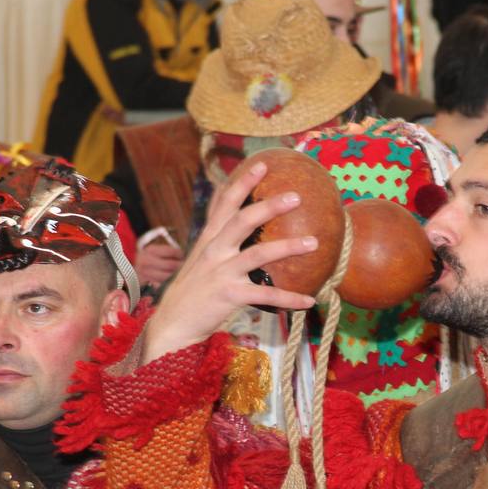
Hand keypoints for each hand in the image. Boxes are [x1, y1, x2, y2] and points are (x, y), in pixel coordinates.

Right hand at [141, 161, 316, 363]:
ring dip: (288, 247)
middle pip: (243, 220)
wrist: (173, 324)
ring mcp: (220, 272)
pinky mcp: (228, 295)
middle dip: (269, 205)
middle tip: (296, 196)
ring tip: (314, 242)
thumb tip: (235, 214)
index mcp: (209, 239)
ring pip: (258, 254)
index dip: (243, 182)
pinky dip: (289, 298)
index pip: (225, 203)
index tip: (263, 163)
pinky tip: (310, 300)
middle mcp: (213, 251)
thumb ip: (218, 237)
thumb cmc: (194, 291)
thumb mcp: (201, 258)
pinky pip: (265, 296)